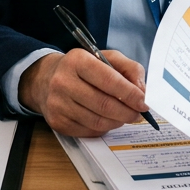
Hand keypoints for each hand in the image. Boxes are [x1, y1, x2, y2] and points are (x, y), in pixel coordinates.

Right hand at [18, 50, 147, 137]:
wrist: (46, 79)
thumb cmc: (82, 69)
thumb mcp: (106, 58)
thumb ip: (129, 69)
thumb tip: (141, 91)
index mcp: (77, 61)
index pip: (109, 80)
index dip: (130, 94)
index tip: (143, 102)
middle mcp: (63, 81)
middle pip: (104, 104)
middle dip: (127, 112)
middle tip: (138, 114)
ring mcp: (58, 104)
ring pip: (97, 121)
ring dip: (117, 121)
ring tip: (124, 116)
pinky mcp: (57, 122)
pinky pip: (88, 131)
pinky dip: (103, 128)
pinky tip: (107, 120)